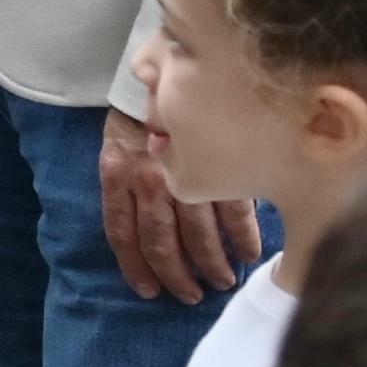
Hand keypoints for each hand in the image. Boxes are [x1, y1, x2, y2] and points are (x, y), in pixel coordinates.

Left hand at [99, 107, 260, 301]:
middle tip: (191, 296)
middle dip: (177, 275)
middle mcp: (150, 181)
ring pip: (199, 234)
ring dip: (212, 264)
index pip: (123, 234)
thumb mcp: (116, 148)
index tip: (150, 292)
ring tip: (222, 282)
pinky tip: (250, 255)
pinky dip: (244, 238)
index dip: (136, 268)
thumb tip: (138, 229)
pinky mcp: (222, 165)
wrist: (167, 71)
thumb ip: (124, 185)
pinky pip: (235, 211)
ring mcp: (187, 174)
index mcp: (118, 177)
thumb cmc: (139, 115)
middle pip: (161, 242)